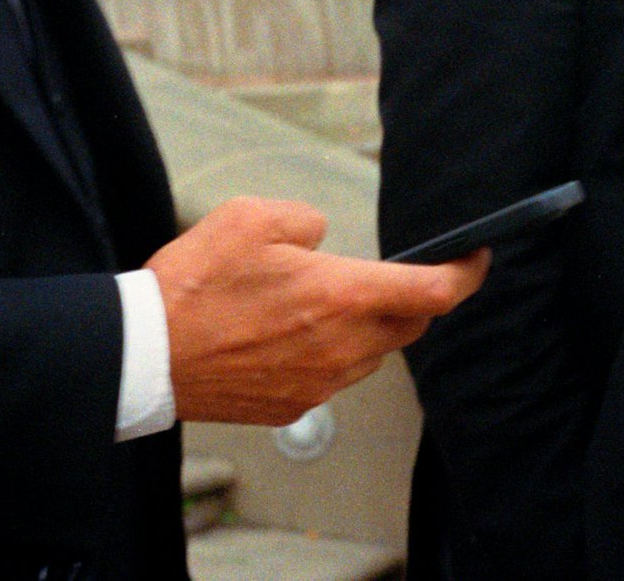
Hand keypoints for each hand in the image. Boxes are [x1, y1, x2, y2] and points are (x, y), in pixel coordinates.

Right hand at [148, 196, 487, 425]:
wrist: (147, 355)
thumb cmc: (195, 284)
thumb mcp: (249, 217)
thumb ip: (305, 221)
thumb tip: (322, 239)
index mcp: (341, 296)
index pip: (432, 292)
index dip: (466, 275)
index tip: (476, 260)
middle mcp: (341, 347)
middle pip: (409, 326)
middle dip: (412, 300)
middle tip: (388, 276)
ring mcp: (319, 384)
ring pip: (370, 354)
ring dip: (364, 328)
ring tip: (316, 303)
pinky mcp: (292, 406)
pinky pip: (332, 378)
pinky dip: (327, 354)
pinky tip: (286, 335)